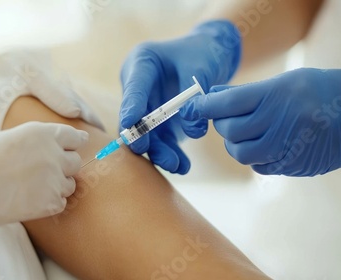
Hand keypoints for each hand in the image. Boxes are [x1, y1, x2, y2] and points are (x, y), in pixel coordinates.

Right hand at [0, 122, 88, 238]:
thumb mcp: (8, 139)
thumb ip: (33, 144)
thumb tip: (46, 153)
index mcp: (42, 133)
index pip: (73, 137)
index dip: (76, 142)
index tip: (78, 145)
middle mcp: (53, 154)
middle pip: (75, 161)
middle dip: (64, 167)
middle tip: (48, 173)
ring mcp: (54, 179)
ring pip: (70, 184)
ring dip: (58, 186)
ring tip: (34, 189)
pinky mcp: (50, 202)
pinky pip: (61, 203)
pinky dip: (50, 204)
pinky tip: (31, 202)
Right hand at [119, 20, 240, 173]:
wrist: (210, 56)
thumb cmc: (203, 53)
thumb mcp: (201, 66)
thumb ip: (194, 96)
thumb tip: (194, 131)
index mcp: (141, 64)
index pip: (133, 88)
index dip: (130, 107)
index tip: (130, 124)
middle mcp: (138, 89)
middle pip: (133, 117)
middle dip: (140, 136)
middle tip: (146, 149)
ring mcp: (147, 108)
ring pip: (147, 135)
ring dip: (159, 152)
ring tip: (176, 165)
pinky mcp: (160, 125)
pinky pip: (162, 142)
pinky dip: (172, 154)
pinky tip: (183, 166)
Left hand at [180, 68, 340, 175]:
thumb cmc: (324, 90)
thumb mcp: (286, 81)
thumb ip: (246, 92)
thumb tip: (212, 95)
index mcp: (277, 94)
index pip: (226, 103)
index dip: (204, 106)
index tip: (194, 107)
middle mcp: (281, 121)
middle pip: (230, 131)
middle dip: (224, 125)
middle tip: (230, 117)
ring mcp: (289, 146)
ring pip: (241, 153)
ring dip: (237, 144)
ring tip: (249, 132)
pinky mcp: (295, 166)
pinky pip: (260, 167)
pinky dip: (256, 157)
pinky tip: (269, 144)